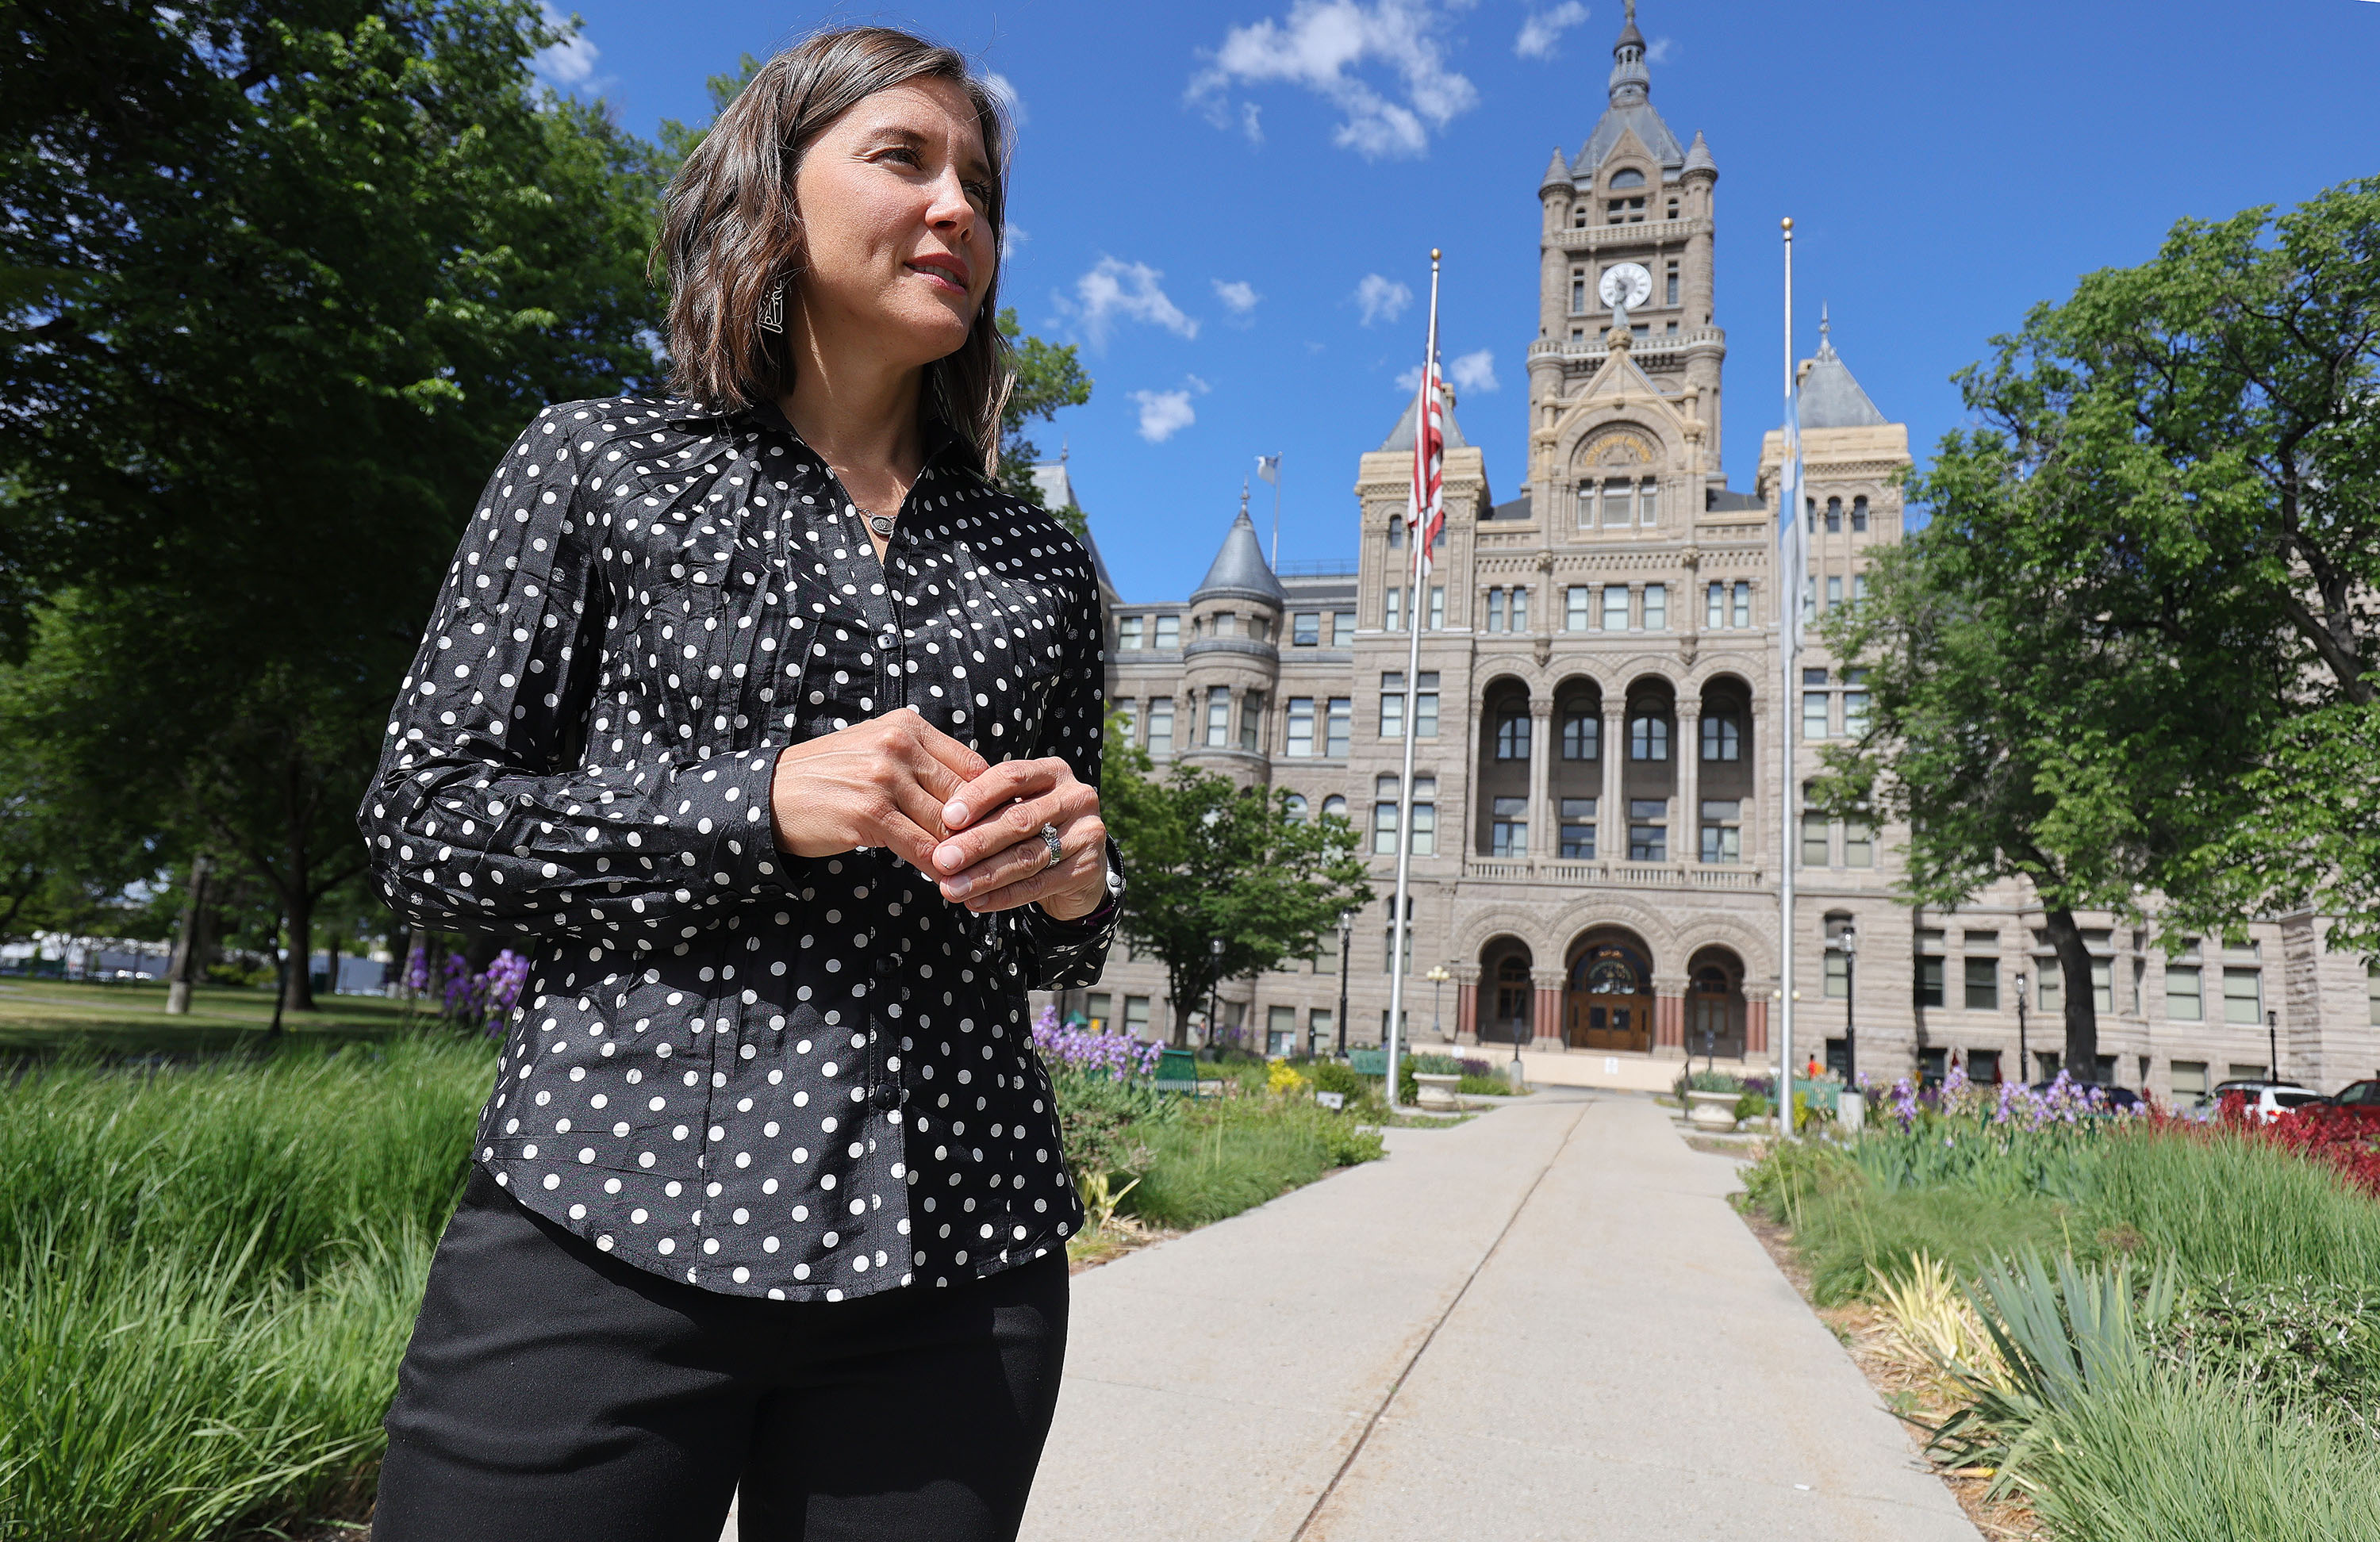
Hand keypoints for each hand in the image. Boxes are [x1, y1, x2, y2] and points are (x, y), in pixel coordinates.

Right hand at [768, 712, 988, 869]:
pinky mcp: (869, 811)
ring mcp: (884, 777)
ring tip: (980, 876)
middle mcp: (899, 744)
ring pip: (946, 824)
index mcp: (908, 726)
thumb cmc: (830, 778)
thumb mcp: (878, 751)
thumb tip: (975, 795)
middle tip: (1003, 860)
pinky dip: (939, 867)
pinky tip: (948, 881)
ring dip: (965, 855)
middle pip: (965, 796)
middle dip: (984, 832)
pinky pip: (920, 846)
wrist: (769, 795)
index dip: (992, 802)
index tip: (1005, 829)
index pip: (972, 766)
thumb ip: (923, 765)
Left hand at [929, 757, 1108, 919]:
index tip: (946, 818)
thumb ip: (990, 809)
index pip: (1011, 776)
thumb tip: (942, 827)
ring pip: (1027, 856)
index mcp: (1053, 772)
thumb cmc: (1035, 830)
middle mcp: (1075, 797)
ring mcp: (1087, 832)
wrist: (1080, 867)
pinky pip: (1038, 884)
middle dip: (975, 843)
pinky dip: (1003, 896)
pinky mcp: (1089, 868)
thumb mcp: (1017, 808)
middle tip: (942, 860)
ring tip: (952, 888)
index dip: (978, 796)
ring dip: (984, 875)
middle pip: (1019, 820)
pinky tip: (976, 902)